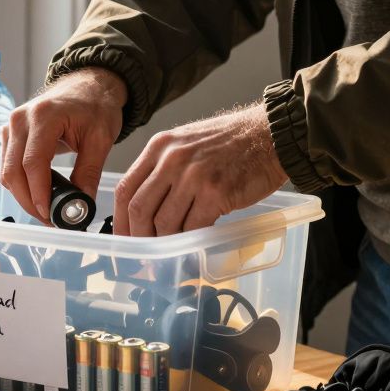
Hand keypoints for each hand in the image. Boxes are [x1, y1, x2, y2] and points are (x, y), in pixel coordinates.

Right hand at [1, 68, 125, 223]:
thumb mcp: (101, 139)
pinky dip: (21, 184)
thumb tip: (81, 207)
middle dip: (29, 201)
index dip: (38, 193)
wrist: (87, 85)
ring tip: (47, 210)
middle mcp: (21, 119)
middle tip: (50, 220)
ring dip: (23, 196)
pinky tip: (39, 194)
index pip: (32, 163)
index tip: (50, 214)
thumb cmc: (95, 105)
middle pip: (13, 172)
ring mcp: (11, 126)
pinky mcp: (9, 134)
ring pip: (7, 172)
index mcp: (44, 116)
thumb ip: (89, 173)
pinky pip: (8, 167)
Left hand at [114, 103, 286, 236]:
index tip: (124, 238)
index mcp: (159, 147)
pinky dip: (190, 242)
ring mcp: (193, 176)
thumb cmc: (231, 142)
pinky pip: (193, 227)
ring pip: (165, 222)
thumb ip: (162, 170)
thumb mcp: (185, 143)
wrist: (270, 135)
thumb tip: (144, 209)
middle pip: (139, 209)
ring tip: (171, 253)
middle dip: (139, 238)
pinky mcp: (216, 192)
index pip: (125, 189)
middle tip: (144, 255)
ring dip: (166, 243)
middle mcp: (172, 159)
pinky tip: (193, 246)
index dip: (119, 220)